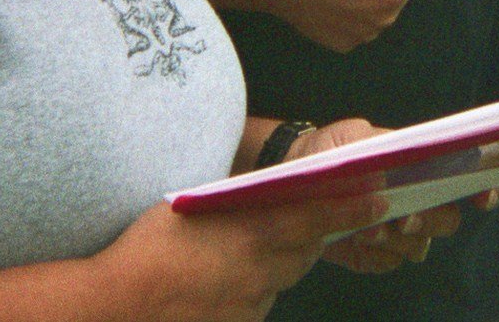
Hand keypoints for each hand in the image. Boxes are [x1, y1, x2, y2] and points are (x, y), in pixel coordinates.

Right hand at [99, 190, 388, 321]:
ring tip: (234, 255)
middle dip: (308, 234)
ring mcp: (252, 301)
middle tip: (306, 221)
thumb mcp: (192, 204)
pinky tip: (217, 286)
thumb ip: (232, 201)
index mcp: (251, 229)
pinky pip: (257, 303)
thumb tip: (252, 195)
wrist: (122, 302)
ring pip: (279, 278)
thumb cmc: (148, 245)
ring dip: (272, 264)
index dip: (349, 207)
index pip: (315, 215)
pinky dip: (248, 292)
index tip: (377, 197)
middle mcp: (261, 267)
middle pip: (303, 249)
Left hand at [284, 118, 483, 274]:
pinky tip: (355, 240)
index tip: (481, 197)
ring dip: (395, 239)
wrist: (289, 182)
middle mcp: (415, 202)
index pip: (463, 179)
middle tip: (402, 217)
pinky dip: (375, 255)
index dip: (482, 189)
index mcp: (416, 169)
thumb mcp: (349, 138)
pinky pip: (390, 263)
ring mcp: (396, 231)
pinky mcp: (375, 254)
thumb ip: (380, 145)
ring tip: (365, 228)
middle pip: (446, 220)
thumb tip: (405, 161)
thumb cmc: (325, 153)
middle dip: (427, 221)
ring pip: (419, 246)